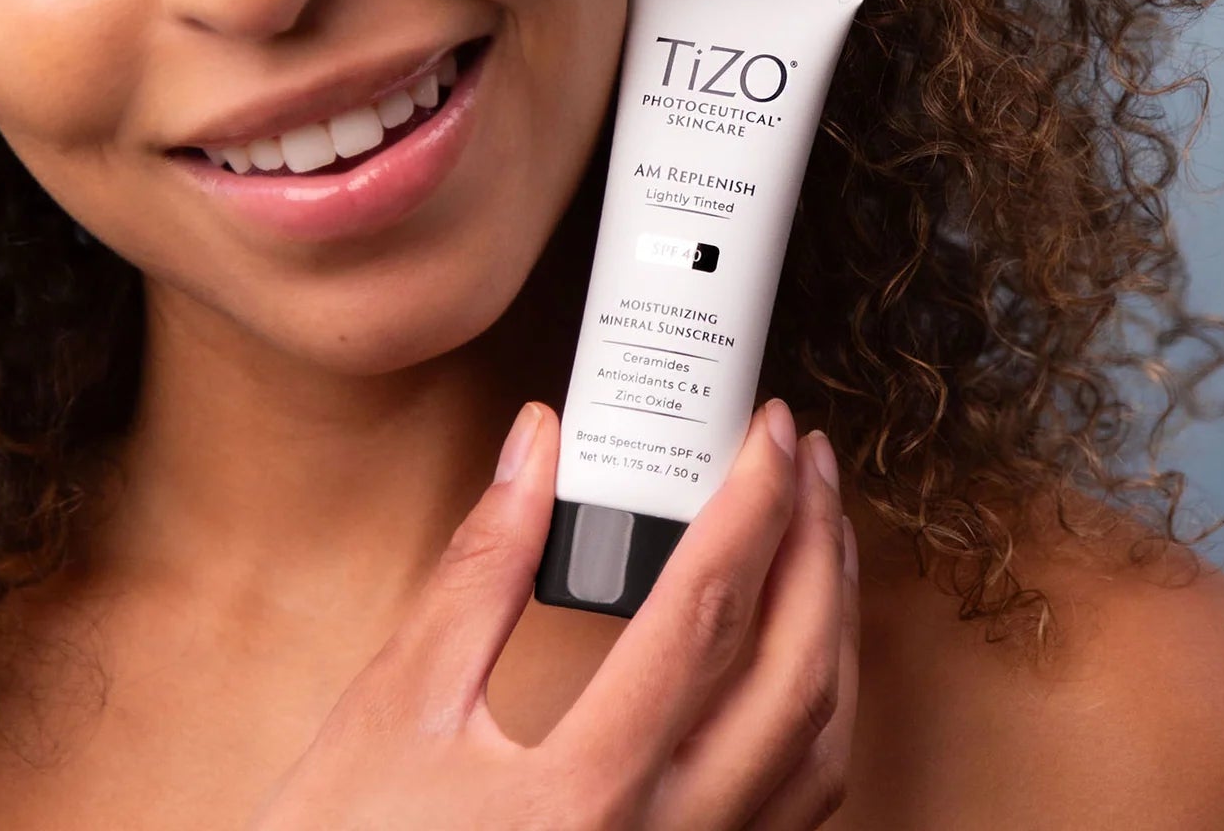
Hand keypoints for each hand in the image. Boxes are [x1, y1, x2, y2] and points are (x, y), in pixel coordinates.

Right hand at [245, 396, 859, 830]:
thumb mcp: (391, 713)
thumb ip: (479, 572)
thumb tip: (538, 445)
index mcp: (583, 796)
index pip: (704, 614)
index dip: (753, 504)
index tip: (769, 429)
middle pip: (792, 682)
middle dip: (818, 552)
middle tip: (810, 460)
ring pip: (817, 755)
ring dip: (832, 632)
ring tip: (818, 535)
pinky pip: (793, 806)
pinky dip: (814, 711)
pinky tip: (792, 651)